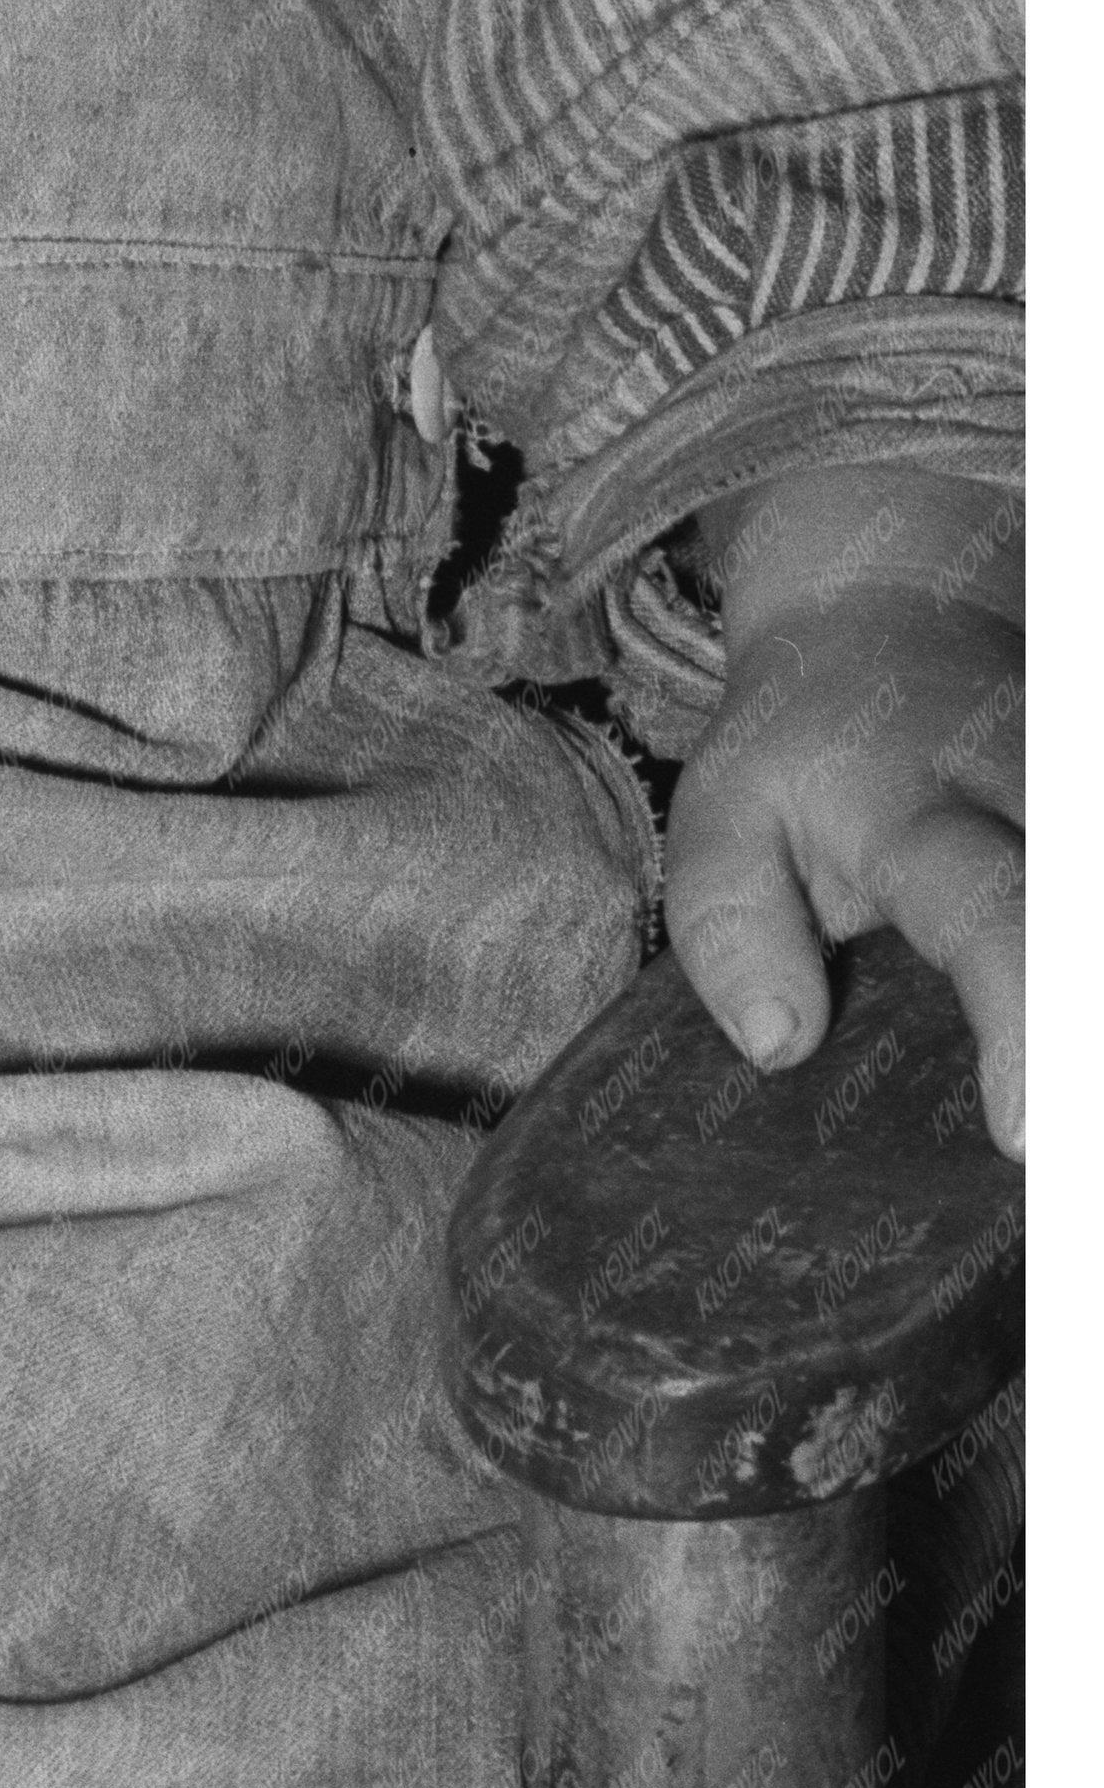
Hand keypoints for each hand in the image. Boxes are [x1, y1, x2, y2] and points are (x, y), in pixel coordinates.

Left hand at [664, 460, 1024, 1153]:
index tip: (1029, 1136)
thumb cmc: (797, 750)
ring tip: (1057, 1160)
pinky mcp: (1093, 836)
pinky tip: (1051, 1082)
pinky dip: (1072, 1010)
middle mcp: (1044, 807)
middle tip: (1063, 1171)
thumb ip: (733, 927)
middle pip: (1090, 926)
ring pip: (1096, 919)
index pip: (997, 918)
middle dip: (1080, 1041)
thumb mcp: (720, 817)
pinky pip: (1089, 923)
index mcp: (929, 813)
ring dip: (1080, 1030)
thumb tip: (779, 1043)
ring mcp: (1087, 814)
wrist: (892, 616)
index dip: (1026, 1027)